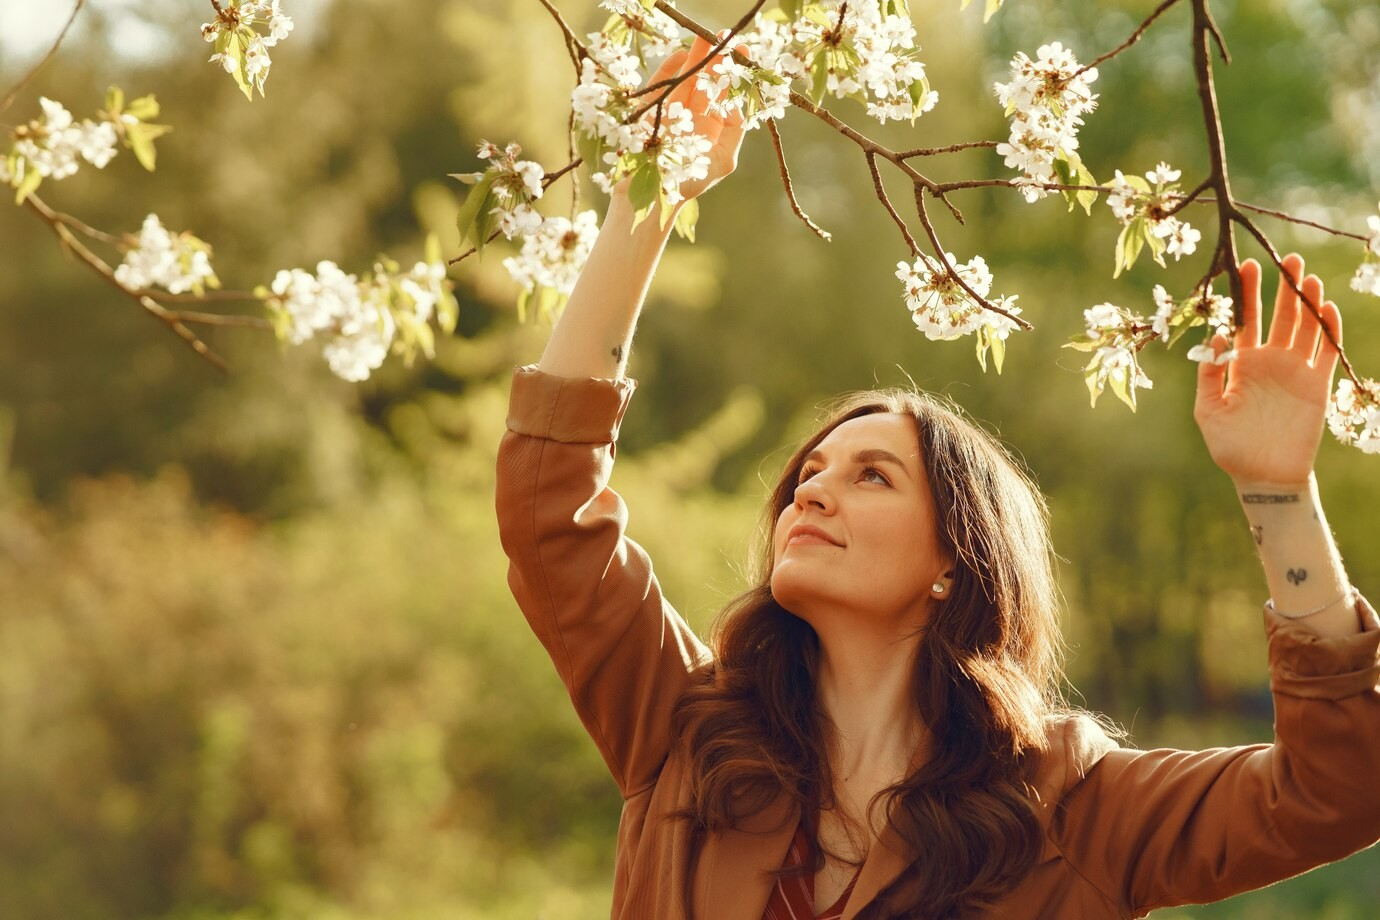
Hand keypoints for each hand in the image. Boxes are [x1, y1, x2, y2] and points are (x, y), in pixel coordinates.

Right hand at [616, 35, 747, 205]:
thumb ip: (734, 130)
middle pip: (705, 80)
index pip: (724, 93)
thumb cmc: (689, 184)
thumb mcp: (723, 159)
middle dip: (715, 58)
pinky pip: (659, 85)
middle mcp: (692, 115)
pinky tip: (681, 56)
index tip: (744, 52)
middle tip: (724, 37)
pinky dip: (669, 70)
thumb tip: (737, 103)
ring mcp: (670, 111)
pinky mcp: (648, 111)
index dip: (734, 72)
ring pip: (685, 78)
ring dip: (695, 57)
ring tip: (705, 39)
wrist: (651, 198)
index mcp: (711, 125)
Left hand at [1193, 254, 1342, 485]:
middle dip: (1284, 287)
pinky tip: (1327, 307)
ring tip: (1309, 277)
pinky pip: (1327, 351)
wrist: (1263, 476)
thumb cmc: (1230, 446)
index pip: (1247, 320)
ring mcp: (1295, 371)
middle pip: (1280, 316)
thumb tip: (1216, 336)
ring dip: (1308, 302)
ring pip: (1305, 328)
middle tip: (1289, 257)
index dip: (1248, 293)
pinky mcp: (1317, 384)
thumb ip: (1209, 374)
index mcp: (1241, 365)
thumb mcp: (1208, 410)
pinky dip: (1329, 329)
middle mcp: (1269, 362)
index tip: (1247, 265)